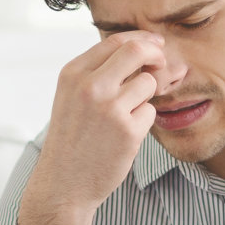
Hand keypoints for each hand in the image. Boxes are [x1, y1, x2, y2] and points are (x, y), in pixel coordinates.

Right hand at [19, 31, 164, 224]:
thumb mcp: (71, 97)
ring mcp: (109, 108)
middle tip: (161, 68)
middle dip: (156, 56)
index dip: (142, 40)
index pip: (116, 40)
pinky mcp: (127, 130)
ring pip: (148, 83)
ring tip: (126, 117)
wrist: (63, 184)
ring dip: (145, 97)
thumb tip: (140, 50)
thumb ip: (97, 72)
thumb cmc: (71, 140)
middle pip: (138, 51)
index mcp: (73, 73)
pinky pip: (150, 111)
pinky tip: (124, 136)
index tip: (155, 46)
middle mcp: (89, 86)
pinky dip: (143, 121)